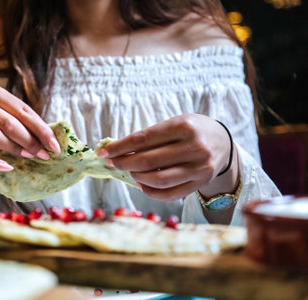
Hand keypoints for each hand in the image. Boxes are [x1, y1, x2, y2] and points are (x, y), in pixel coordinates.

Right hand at [0, 83, 60, 170]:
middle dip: (30, 141)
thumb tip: (52, 140)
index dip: (41, 129)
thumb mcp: (5, 115)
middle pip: (9, 123)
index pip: (22, 110)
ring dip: (15, 149)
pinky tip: (7, 168)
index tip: (55, 146)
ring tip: (28, 157)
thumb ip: (24, 122)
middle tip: (43, 155)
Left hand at [97, 114, 233, 201]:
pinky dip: (150, 191)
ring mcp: (199, 169)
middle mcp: (194, 148)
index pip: (144, 139)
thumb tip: (116, 149)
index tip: (104, 151)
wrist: (223, 142)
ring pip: (157, 180)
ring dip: (136, 177)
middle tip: (113, 162)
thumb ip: (149, 136)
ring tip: (129, 171)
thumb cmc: (191, 130)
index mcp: (184, 127)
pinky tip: (141, 183)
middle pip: (148, 161)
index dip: (120, 147)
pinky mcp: (200, 184)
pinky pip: (169, 194)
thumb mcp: (173, 124)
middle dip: (124, 163)